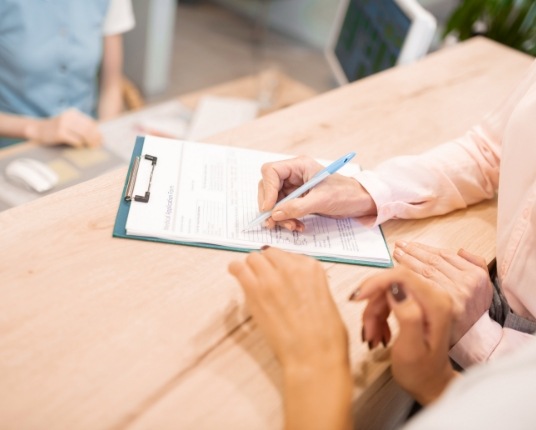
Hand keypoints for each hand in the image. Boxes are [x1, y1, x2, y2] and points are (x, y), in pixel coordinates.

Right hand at [25, 108, 101, 147]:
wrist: (38, 129)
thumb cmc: (57, 129)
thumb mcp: (69, 124)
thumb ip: (82, 127)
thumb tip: (99, 137)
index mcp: (73, 113)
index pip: (91, 123)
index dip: (98, 133)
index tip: (101, 141)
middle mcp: (69, 117)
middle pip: (89, 129)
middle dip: (95, 138)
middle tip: (97, 146)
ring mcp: (64, 124)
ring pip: (84, 134)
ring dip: (89, 142)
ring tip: (90, 147)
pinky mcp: (60, 133)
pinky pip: (75, 140)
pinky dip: (80, 145)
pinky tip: (79, 147)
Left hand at [229, 246, 347, 369]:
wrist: (314, 356)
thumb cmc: (326, 336)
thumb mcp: (326, 299)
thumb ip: (309, 284)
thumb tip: (295, 284)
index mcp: (312, 268)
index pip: (289, 255)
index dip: (282, 266)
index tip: (279, 275)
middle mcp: (291, 267)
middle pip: (269, 253)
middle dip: (266, 264)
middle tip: (264, 279)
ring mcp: (271, 277)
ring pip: (253, 258)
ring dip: (251, 267)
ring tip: (250, 279)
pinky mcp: (255, 291)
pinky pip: (238, 268)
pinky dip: (235, 270)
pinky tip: (236, 275)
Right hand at [258, 156, 376, 230]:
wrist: (359, 202)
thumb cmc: (345, 194)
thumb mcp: (322, 200)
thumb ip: (297, 207)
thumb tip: (275, 214)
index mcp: (299, 166)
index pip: (271, 171)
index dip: (267, 189)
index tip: (269, 208)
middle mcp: (293, 174)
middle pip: (268, 187)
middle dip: (270, 206)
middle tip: (273, 222)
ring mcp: (294, 187)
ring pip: (274, 201)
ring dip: (279, 217)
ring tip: (292, 226)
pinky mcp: (297, 199)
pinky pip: (283, 210)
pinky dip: (286, 220)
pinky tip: (297, 226)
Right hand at [357, 267, 457, 404]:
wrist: (430, 383)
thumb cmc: (420, 372)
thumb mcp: (411, 348)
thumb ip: (407, 316)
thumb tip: (395, 288)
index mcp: (436, 303)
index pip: (401, 276)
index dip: (375, 282)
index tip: (356, 299)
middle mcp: (434, 295)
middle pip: (391, 283)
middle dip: (373, 304)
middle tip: (367, 329)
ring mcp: (426, 297)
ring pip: (387, 291)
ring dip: (374, 313)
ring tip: (373, 336)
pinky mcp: (418, 301)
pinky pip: (390, 298)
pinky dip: (379, 315)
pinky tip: (379, 332)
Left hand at [393, 241, 492, 344]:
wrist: (470, 342)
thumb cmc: (473, 312)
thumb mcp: (484, 287)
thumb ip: (476, 265)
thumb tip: (460, 250)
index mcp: (475, 275)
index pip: (445, 256)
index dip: (425, 248)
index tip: (411, 244)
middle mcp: (465, 284)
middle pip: (433, 262)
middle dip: (413, 252)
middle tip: (399, 246)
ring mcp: (452, 295)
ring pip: (425, 271)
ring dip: (407, 261)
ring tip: (396, 254)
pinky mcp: (439, 307)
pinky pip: (419, 285)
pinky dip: (407, 276)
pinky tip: (398, 272)